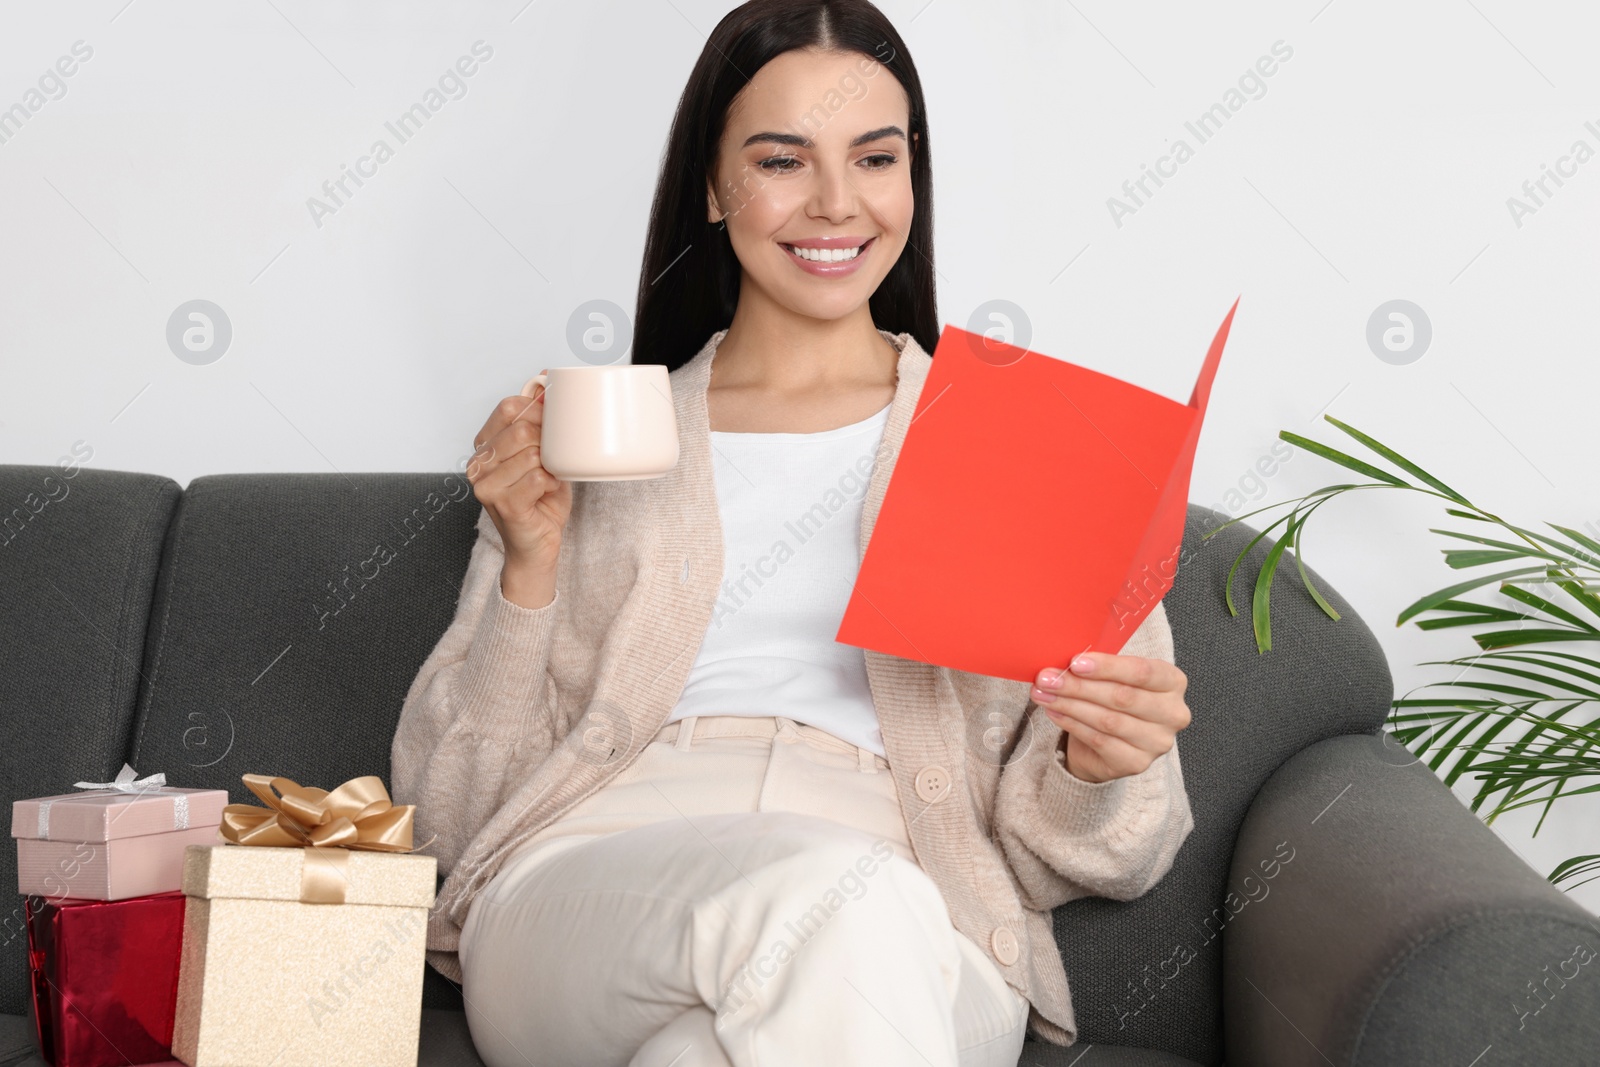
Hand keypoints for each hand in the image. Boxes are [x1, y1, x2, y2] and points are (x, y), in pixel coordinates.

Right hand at [466, 374, 571, 605]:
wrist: (536, 545)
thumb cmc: (540, 499)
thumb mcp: (542, 452)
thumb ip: (538, 417)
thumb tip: (544, 376)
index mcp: (483, 445)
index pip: (509, 406)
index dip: (539, 411)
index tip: (553, 426)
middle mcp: (478, 464)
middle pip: (523, 428)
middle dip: (549, 442)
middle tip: (553, 460)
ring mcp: (486, 485)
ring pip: (532, 453)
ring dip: (551, 467)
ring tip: (547, 480)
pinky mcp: (502, 504)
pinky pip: (538, 478)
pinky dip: (552, 484)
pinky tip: (546, 493)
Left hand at [1030, 652, 1190, 783]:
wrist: (1113, 742)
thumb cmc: (1116, 698)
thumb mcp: (1115, 676)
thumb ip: (1100, 667)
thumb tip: (1065, 661)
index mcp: (1173, 682)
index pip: (1142, 671)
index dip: (1107, 667)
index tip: (1075, 662)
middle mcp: (1173, 713)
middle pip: (1122, 697)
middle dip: (1079, 686)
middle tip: (1048, 678)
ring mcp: (1158, 742)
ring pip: (1108, 720)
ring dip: (1070, 705)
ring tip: (1044, 694)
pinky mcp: (1137, 763)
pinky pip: (1099, 740)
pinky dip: (1072, 724)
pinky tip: (1054, 712)